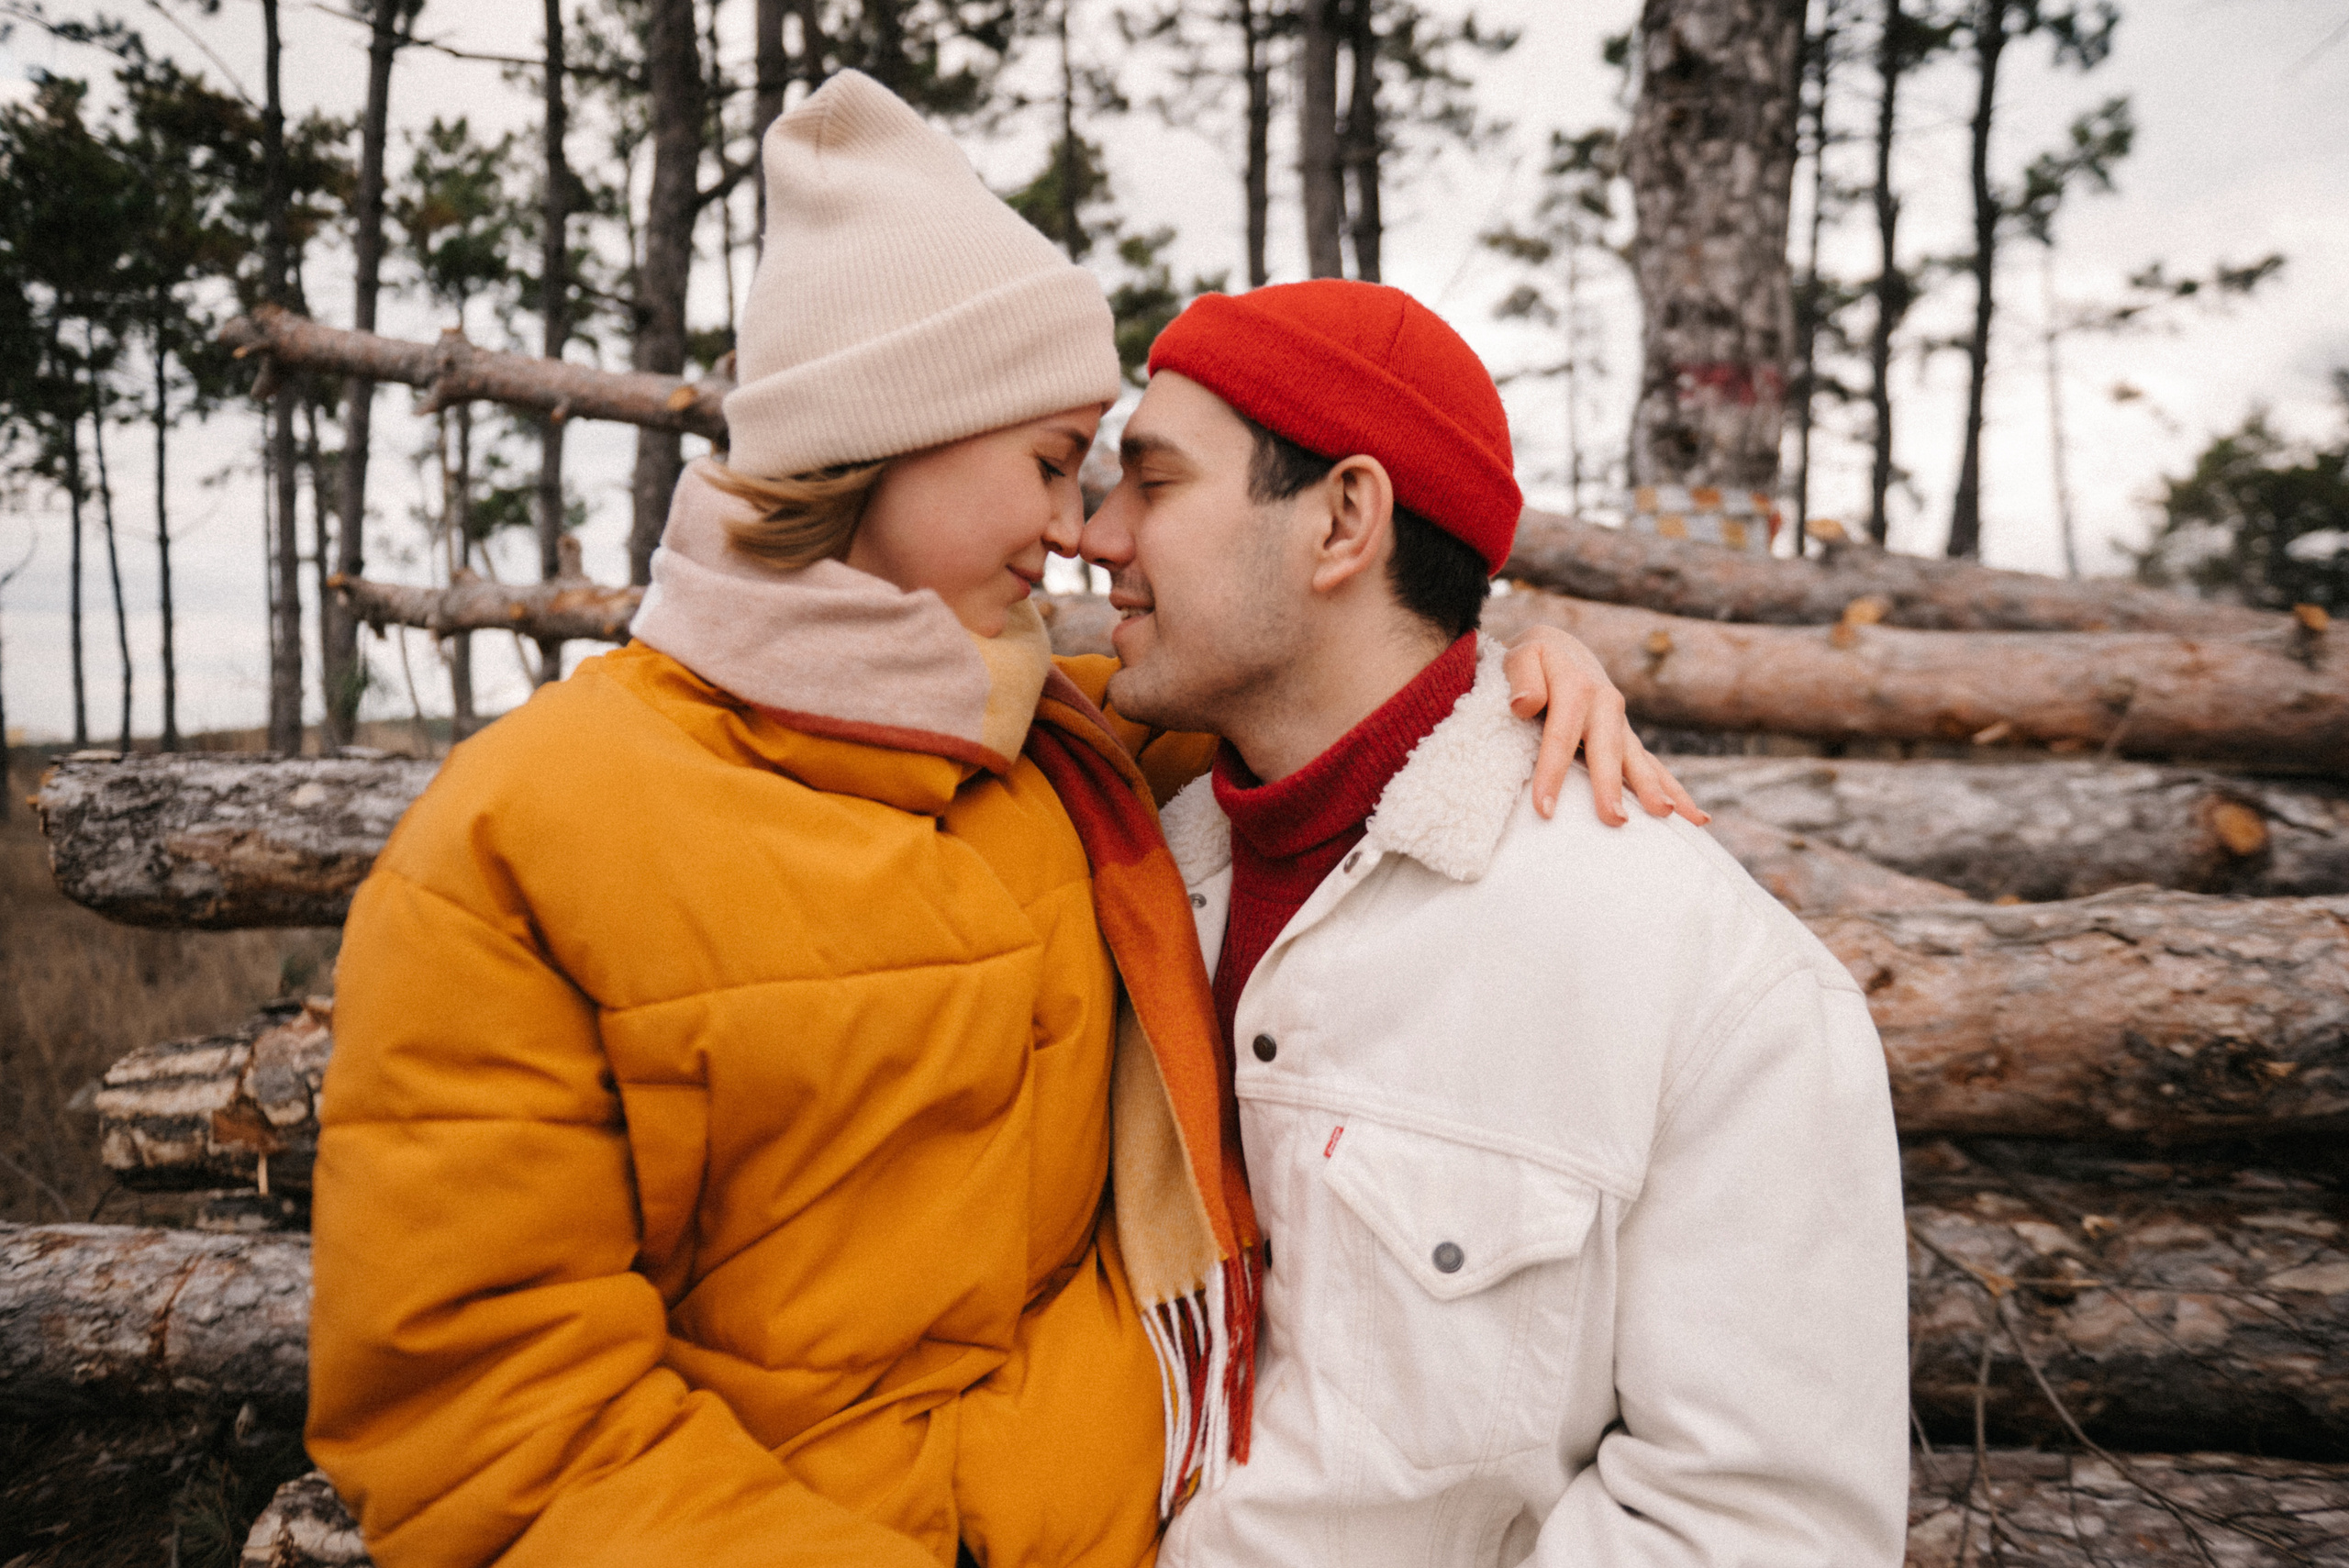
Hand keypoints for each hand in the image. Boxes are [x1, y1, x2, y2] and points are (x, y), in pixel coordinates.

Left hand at [1499, 627, 1710, 826]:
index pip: (1562, 735)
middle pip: (1608, 750)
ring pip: (1640, 760)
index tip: (1544, 809)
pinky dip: (1673, 791)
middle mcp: (1605, 705)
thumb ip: (1522, 678)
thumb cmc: (1535, 663)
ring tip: (1666, 815)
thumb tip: (1524, 703)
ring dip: (1654, 789)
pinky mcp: (1629, 739)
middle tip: (1615, 819)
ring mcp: (1621, 724)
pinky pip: (1653, 767)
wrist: (1564, 651)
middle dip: (1611, 786)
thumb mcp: (1520, 658)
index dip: (1553, 772)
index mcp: (1576, 687)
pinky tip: (1696, 819)